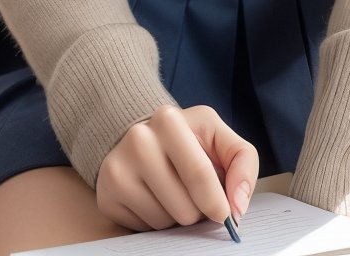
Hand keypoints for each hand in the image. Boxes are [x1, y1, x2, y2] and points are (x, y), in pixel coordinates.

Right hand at [96, 103, 258, 232]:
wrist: (140, 140)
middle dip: (198, 211)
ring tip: (172, 192)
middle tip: (193, 194)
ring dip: (177, 217)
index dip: (218, 202)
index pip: (200, 174)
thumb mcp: (217, 137)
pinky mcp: (107, 196)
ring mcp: (118, 167)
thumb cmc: (186, 141)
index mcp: (168, 120)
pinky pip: (145, 230)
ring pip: (166, 222)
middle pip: (185, 207)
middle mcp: (138, 139)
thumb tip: (238, 204)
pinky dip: (156, 223)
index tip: (225, 214)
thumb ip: (243, 160)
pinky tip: (153, 199)